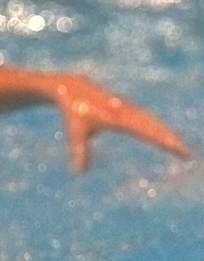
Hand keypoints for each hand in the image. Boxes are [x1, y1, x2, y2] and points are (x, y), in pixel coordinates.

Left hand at [50, 75, 191, 171]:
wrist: (73, 87)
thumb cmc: (73, 111)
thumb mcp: (75, 132)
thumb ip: (79, 151)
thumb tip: (79, 173)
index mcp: (118, 117)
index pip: (145, 131)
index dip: (162, 139)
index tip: (176, 147)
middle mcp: (127, 112)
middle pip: (154, 127)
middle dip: (171, 139)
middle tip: (186, 154)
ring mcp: (129, 109)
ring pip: (152, 122)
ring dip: (167, 134)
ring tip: (180, 148)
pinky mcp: (127, 109)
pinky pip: (146, 120)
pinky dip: (157, 128)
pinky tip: (166, 137)